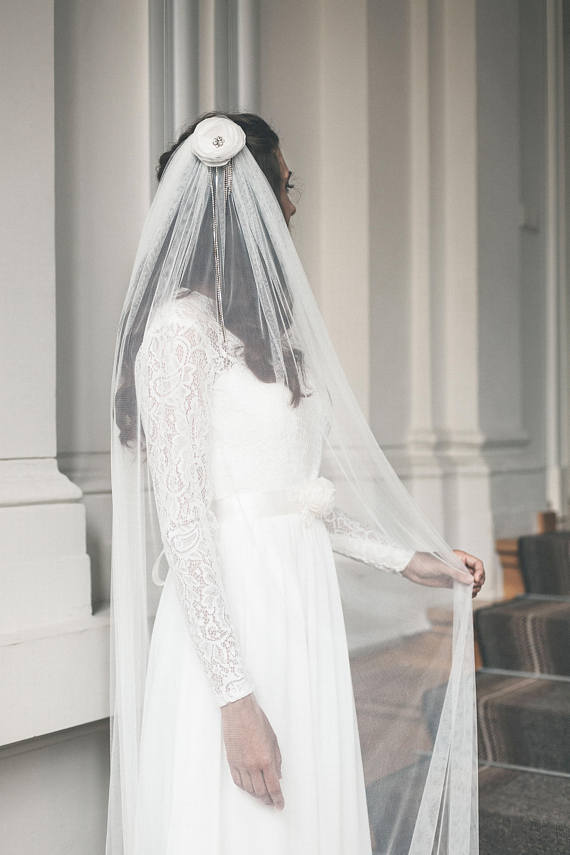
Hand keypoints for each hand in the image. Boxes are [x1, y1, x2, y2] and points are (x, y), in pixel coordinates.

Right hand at [221, 692, 283, 809]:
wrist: (239, 711)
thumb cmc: (257, 720)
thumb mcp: (273, 740)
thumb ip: (277, 760)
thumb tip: (278, 776)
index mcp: (266, 758)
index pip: (273, 787)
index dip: (278, 799)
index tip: (280, 805)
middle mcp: (252, 764)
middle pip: (260, 792)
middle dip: (268, 799)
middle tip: (272, 801)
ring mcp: (240, 764)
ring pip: (248, 789)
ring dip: (256, 795)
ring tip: (262, 795)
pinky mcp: (231, 762)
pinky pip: (238, 782)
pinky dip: (245, 788)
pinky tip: (249, 787)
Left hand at [401, 550, 473, 588]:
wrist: (412, 568)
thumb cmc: (424, 562)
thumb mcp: (441, 567)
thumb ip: (456, 573)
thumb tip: (471, 580)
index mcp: (459, 557)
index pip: (477, 563)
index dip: (480, 572)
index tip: (475, 580)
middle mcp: (459, 565)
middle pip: (477, 573)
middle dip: (479, 581)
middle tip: (474, 587)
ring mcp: (456, 574)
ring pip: (472, 581)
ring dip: (475, 587)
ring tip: (471, 592)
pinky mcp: (451, 582)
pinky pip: (464, 587)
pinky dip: (469, 592)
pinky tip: (469, 595)